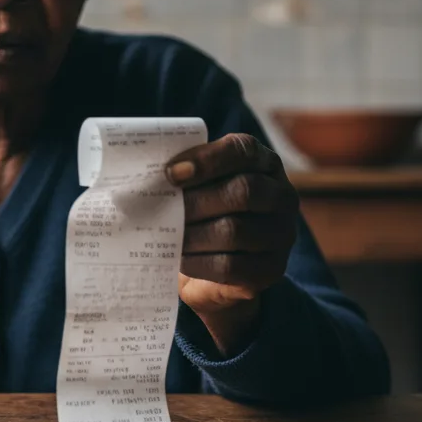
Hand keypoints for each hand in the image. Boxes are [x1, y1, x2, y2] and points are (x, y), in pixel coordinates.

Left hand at [167, 133, 297, 355]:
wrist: (215, 270)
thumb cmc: (201, 214)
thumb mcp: (198, 187)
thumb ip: (181, 174)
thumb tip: (139, 171)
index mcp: (263, 163)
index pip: (243, 150)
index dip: (207, 159)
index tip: (169, 173)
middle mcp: (282, 195)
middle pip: (244, 191)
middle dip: (195, 201)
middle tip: (161, 208)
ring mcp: (281, 235)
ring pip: (235, 231)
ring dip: (192, 233)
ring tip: (163, 234)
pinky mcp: (270, 270)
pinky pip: (232, 266)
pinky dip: (198, 262)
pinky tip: (178, 257)